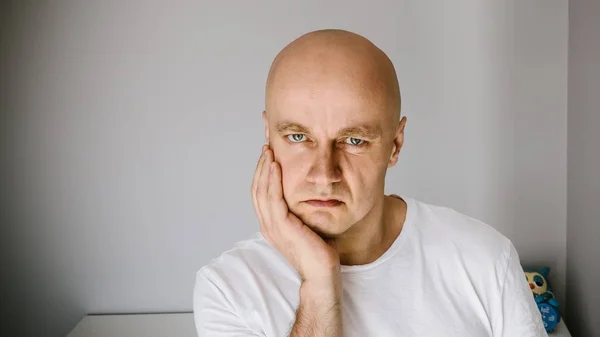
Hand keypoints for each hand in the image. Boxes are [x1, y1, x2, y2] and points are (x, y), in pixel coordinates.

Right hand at [251, 145, 340, 283]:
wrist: (322, 273)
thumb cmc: (318, 251)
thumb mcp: (306, 225)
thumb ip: (299, 211)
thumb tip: (305, 194)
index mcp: (271, 224)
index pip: (260, 193)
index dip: (262, 172)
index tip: (268, 153)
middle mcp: (267, 224)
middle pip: (256, 189)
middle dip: (260, 165)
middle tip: (265, 145)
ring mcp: (272, 226)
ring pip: (261, 191)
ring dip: (264, 169)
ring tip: (268, 151)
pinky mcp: (282, 226)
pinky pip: (272, 199)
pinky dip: (271, 181)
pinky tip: (275, 166)